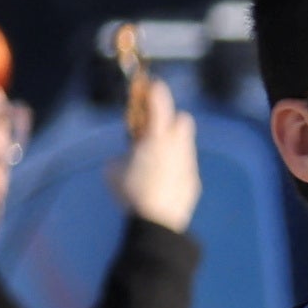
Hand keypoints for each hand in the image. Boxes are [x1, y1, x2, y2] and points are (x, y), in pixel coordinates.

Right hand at [112, 71, 198, 232]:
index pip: (160, 106)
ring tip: (156, 157)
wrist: (156, 222)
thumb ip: (122, 155)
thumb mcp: (113, 169)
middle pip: (183, 120)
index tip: (154, 84)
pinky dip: (176, 166)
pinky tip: (164, 179)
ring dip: (174, 144)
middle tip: (156, 128)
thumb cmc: (131, 192)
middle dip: (172, 120)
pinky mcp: (194, 182)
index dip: (157, 93)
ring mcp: (189, 165)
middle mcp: (177, 148)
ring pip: (186, 144)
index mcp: (157, 140)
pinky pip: (186, 165)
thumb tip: (128, 156)